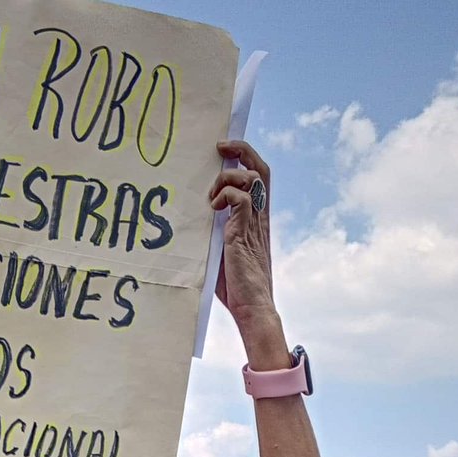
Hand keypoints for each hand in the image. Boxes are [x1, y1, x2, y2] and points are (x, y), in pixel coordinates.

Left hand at [210, 141, 272, 321]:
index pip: (259, 177)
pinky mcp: (244, 233)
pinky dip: (226, 196)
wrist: (252, 309)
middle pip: (261, 169)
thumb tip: (196, 216)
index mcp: (257, 220)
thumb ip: (217, 230)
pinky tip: (213, 209)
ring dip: (228, 177)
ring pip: (252, 178)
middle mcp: (260, 218)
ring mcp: (254, 225)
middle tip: (220, 147)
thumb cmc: (237, 286)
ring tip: (212, 197)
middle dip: (242, 150)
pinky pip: (241, 199)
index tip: (225, 149)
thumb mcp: (223, 250)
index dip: (246, 156)